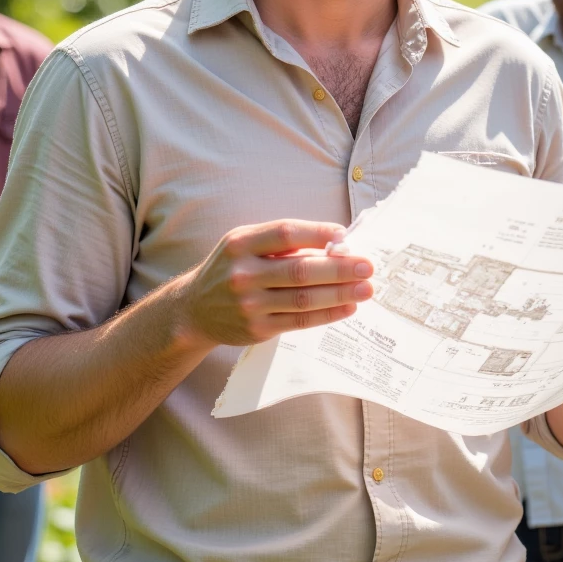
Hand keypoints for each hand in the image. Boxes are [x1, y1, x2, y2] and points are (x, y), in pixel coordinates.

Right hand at [180, 219, 374, 349]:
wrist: (195, 310)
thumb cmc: (231, 268)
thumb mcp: (244, 244)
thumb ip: (282, 242)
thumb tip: (334, 244)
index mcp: (241, 243)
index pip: (285, 233)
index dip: (317, 233)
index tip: (344, 235)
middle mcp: (243, 273)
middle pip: (300, 269)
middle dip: (339, 268)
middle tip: (367, 266)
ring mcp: (249, 304)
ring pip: (304, 298)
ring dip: (340, 294)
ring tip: (366, 289)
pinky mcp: (257, 328)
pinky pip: (299, 321)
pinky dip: (327, 314)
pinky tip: (347, 308)